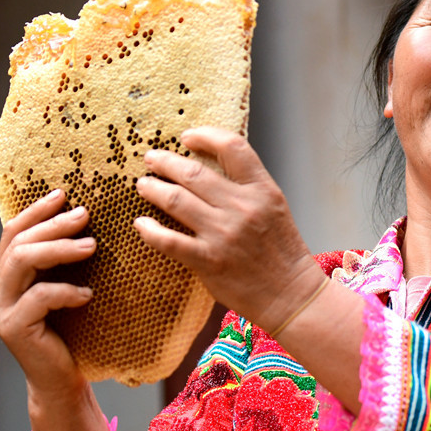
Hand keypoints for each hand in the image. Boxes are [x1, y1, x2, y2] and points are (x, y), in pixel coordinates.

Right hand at [0, 189, 95, 398]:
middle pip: (18, 243)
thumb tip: (83, 217)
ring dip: (59, 249)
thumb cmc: (69, 330)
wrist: (60, 379)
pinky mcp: (12, 328)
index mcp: (3, 277)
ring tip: (92, 246)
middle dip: (53, 224)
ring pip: (23, 261)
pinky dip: (66, 291)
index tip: (64, 194)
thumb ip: (59, 262)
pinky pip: (39, 296)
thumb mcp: (63, 287)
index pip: (12, 232)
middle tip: (85, 215)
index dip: (36, 210)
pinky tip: (87, 295)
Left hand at [133, 127, 323, 332]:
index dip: (205, 136)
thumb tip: (211, 165)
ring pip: (176, 199)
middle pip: (193, 172)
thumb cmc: (281, 251)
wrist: (289, 294)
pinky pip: (169, 240)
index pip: (232, 147)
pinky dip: (150, 230)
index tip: (187, 137)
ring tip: (144, 185)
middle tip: (151, 159)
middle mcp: (242, 207)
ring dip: (153, 189)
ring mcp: (224, 234)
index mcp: (262, 190)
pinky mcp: (209, 260)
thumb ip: (247, 185)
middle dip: (165, 161)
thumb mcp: (273, 206)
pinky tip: (141, 224)